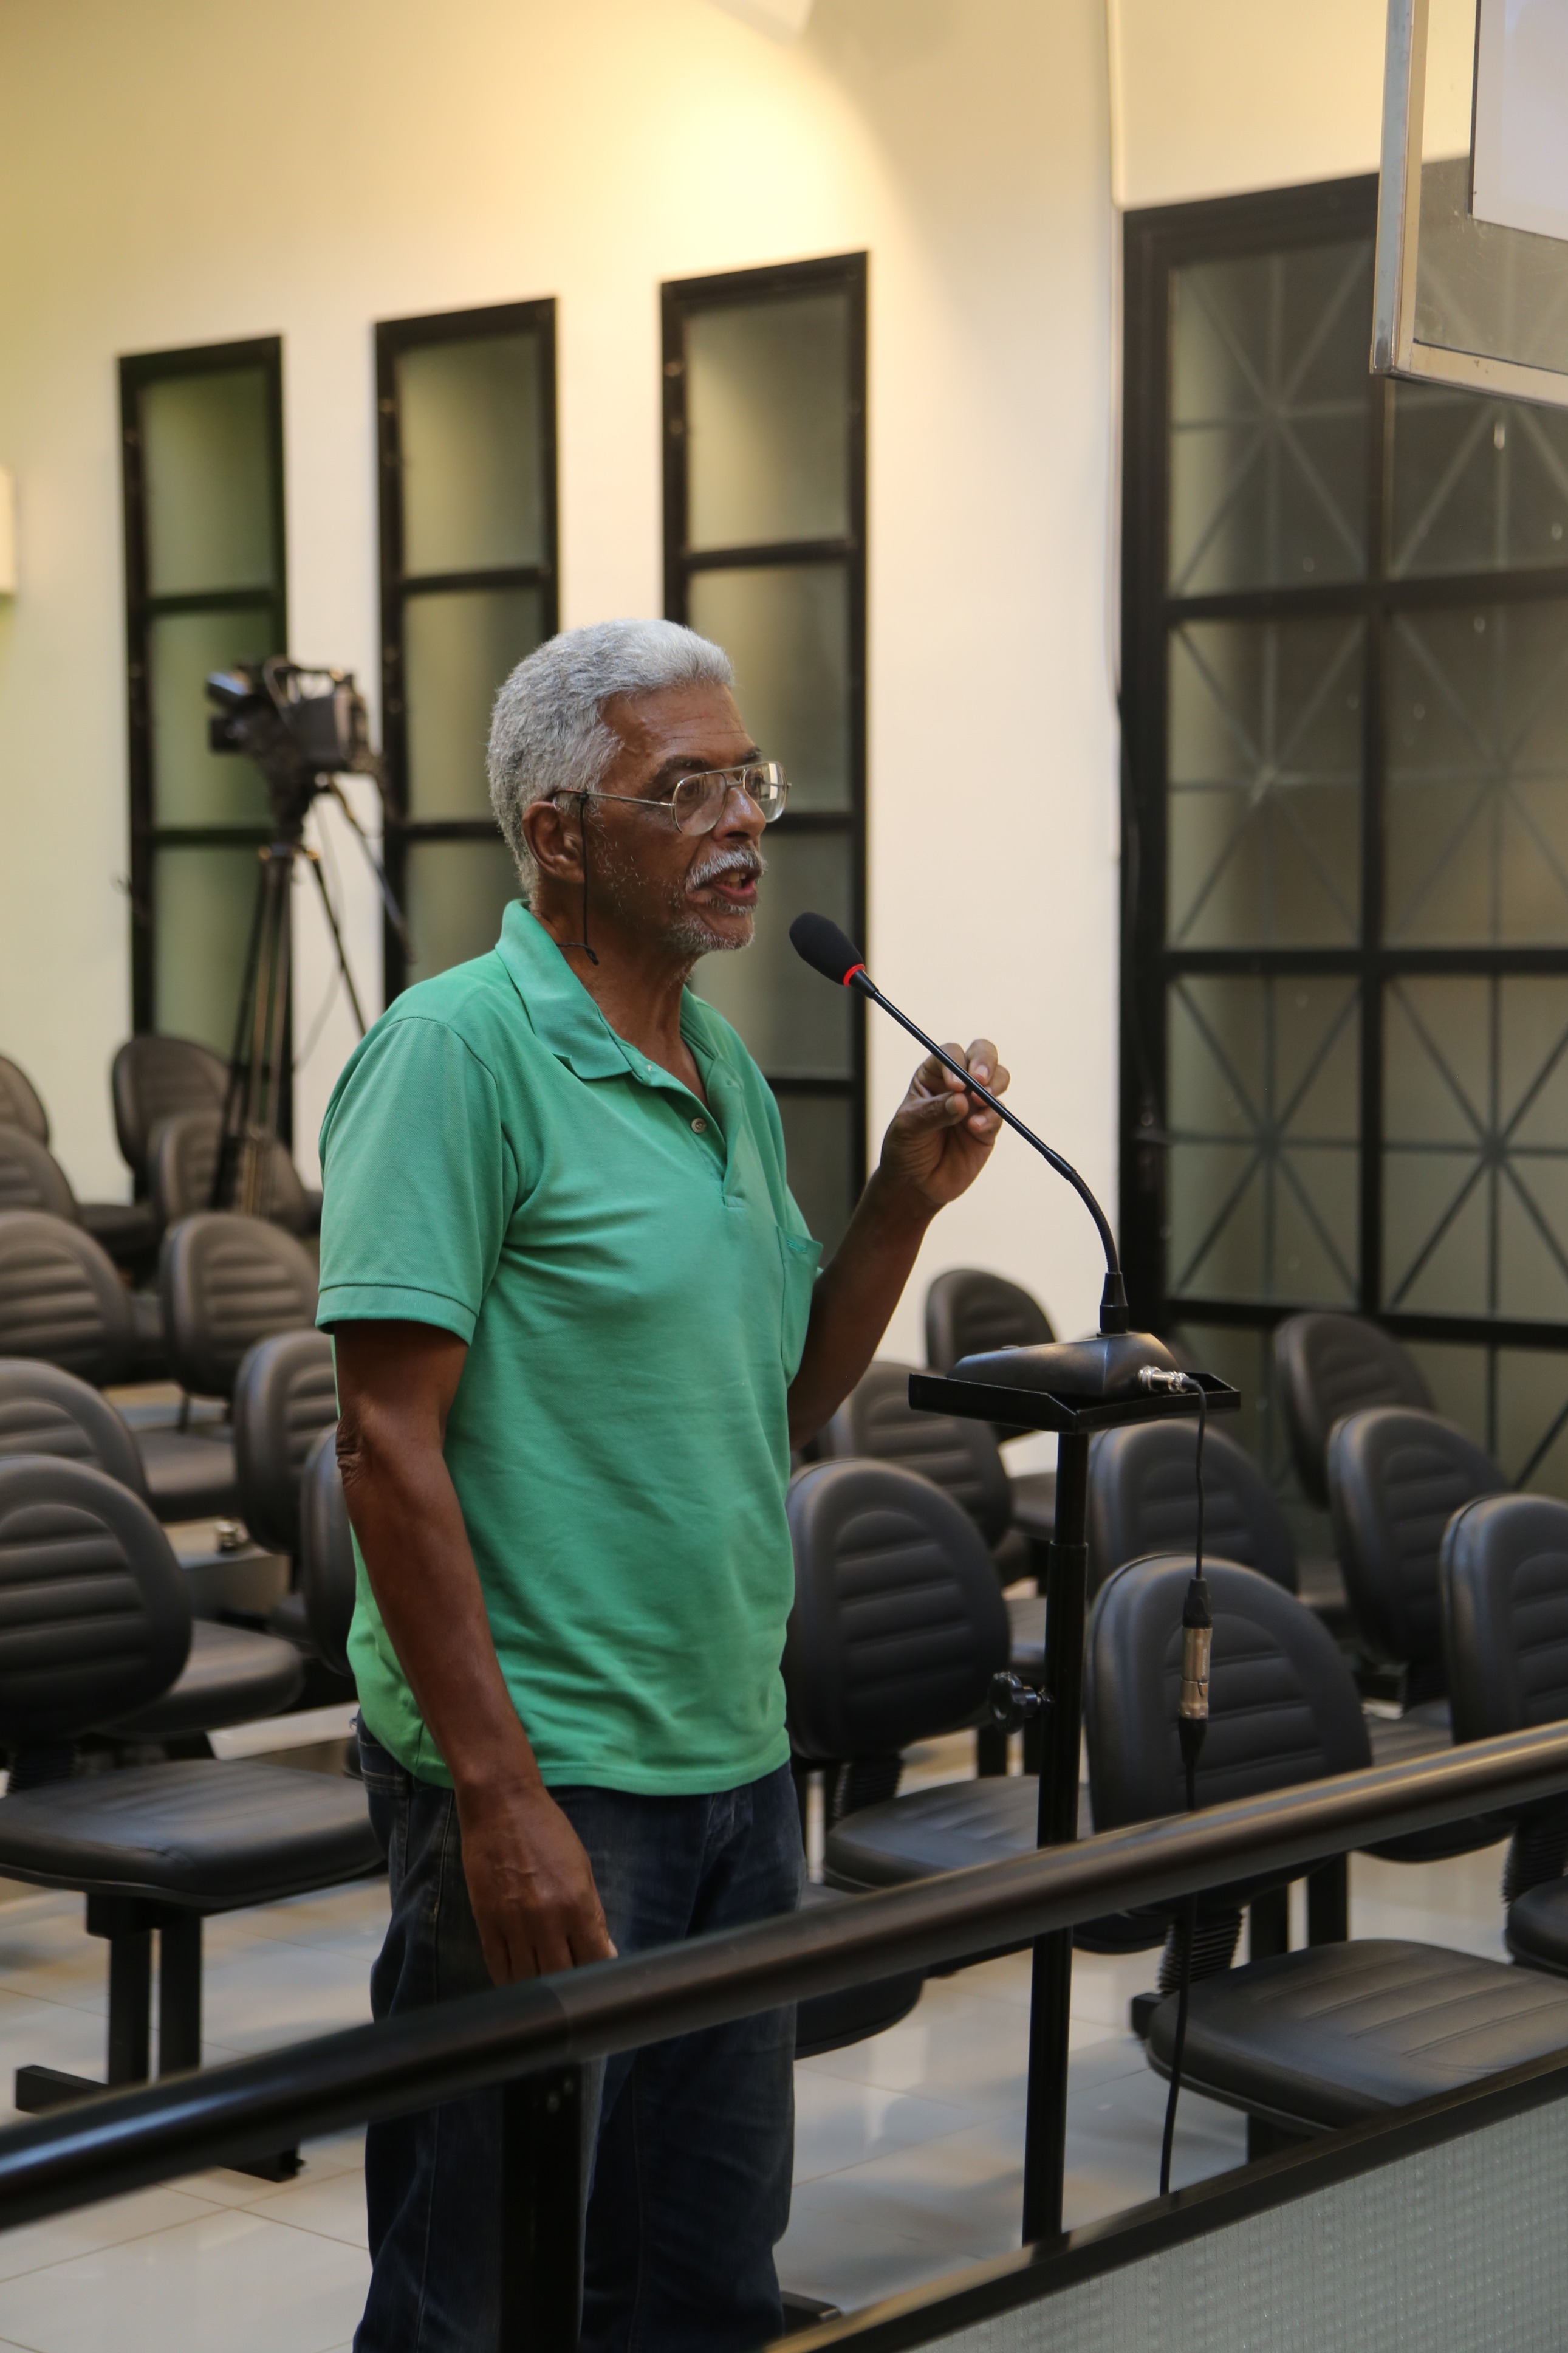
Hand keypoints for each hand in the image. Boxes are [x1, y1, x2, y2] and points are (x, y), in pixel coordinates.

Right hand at [455, 1775, 616, 1983]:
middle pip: (560, 1977)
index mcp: (577, 1904)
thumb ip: (594, 1914)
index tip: (598, 1984)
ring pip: (527, 1979)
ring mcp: (513, 1923)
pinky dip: (508, 1979)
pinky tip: (517, 1979)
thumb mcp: (582, 1868)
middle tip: (570, 1989)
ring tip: (544, 1988)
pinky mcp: (485, 1921)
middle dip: (568, 1987)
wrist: (502, 1805)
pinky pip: (497, 1966)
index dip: (598, 1979)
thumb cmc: (548, 1831)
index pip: (593, 1961)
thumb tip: (606, 1954)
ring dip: (538, 1988)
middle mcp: (546, 1919)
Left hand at [877, 1038, 1008, 1213]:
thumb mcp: (909, 1127)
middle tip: (980, 1080)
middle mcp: (958, 1084)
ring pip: (998, 1079)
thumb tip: (962, 1100)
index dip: (955, 1063)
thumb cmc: (905, 1148)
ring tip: (980, 1102)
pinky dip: (991, 1117)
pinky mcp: (988, 1127)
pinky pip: (999, 1114)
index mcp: (933, 1075)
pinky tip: (975, 1128)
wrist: (915, 1185)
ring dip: (994, 1085)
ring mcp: (975, 1104)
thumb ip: (934, 1112)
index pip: (950, 1055)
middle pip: (981, 1054)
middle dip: (985, 1061)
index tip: (954, 1085)